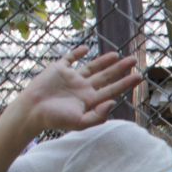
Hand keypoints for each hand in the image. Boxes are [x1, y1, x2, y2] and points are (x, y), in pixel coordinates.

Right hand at [6, 47, 143, 135]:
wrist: (32, 111)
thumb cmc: (55, 119)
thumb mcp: (79, 123)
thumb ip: (98, 116)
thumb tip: (113, 102)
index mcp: (90, 100)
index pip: (112, 90)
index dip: (126, 83)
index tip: (139, 76)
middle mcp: (83, 88)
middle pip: (106, 76)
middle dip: (120, 69)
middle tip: (134, 60)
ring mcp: (71, 78)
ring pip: (92, 67)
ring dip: (104, 61)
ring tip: (118, 55)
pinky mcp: (58, 69)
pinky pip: (70, 59)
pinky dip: (77, 53)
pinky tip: (86, 49)